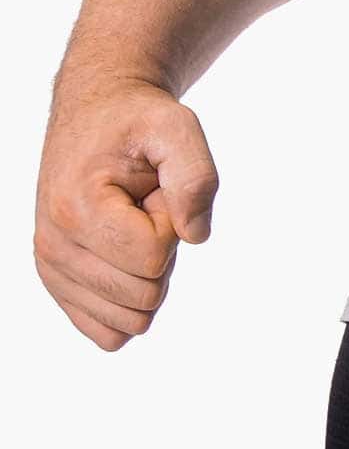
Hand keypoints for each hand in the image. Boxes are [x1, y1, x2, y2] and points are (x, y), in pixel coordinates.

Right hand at [34, 77, 218, 350]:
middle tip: (144, 203)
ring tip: (131, 220)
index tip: (153, 186)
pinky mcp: (60, 284)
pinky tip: (122, 253)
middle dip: (161, 247)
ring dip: (147, 269)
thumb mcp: (176, 126)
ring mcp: (52, 270)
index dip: (170, 220)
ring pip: (132, 318)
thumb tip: (196, 236)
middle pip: (145, 292)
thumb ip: (196, 177)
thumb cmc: (138, 121)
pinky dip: (132, 300)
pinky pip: (110, 333)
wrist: (96, 115)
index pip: (154, 256)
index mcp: (77, 209)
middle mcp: (54, 246)